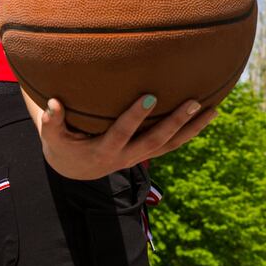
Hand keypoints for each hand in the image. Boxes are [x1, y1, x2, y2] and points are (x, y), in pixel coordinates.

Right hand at [22, 87, 217, 180]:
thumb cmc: (63, 145)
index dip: (135, 118)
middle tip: (194, 102)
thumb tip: (53, 104)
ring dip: (193, 129)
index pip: (122, 133)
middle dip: (176, 122)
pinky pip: (173, 144)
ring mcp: (141, 157)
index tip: (150, 97)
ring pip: (171, 146)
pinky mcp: (149, 154)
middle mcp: (127, 157)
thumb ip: (51, 122)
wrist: (76, 168)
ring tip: (213, 109)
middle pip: (156, 142)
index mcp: (105, 151)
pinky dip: (191, 132)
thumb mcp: (53, 137)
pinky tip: (208, 114)